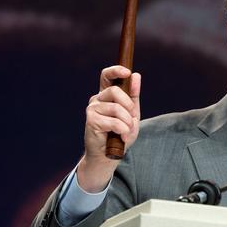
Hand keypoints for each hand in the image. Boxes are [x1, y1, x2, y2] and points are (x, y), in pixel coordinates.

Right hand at [78, 65, 141, 191]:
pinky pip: (114, 121)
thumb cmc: (120, 133)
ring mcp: (92, 109)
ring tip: (126, 131)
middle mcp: (97, 99)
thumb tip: (136, 75)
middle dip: (128, 105)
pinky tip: (122, 136)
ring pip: (116, 108)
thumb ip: (133, 96)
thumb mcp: (132, 114)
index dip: (116, 71)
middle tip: (132, 117)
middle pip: (114, 91)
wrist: (109, 155)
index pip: (106, 76)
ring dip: (127, 122)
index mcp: (107, 95)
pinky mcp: (91, 121)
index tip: (127, 72)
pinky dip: (123, 130)